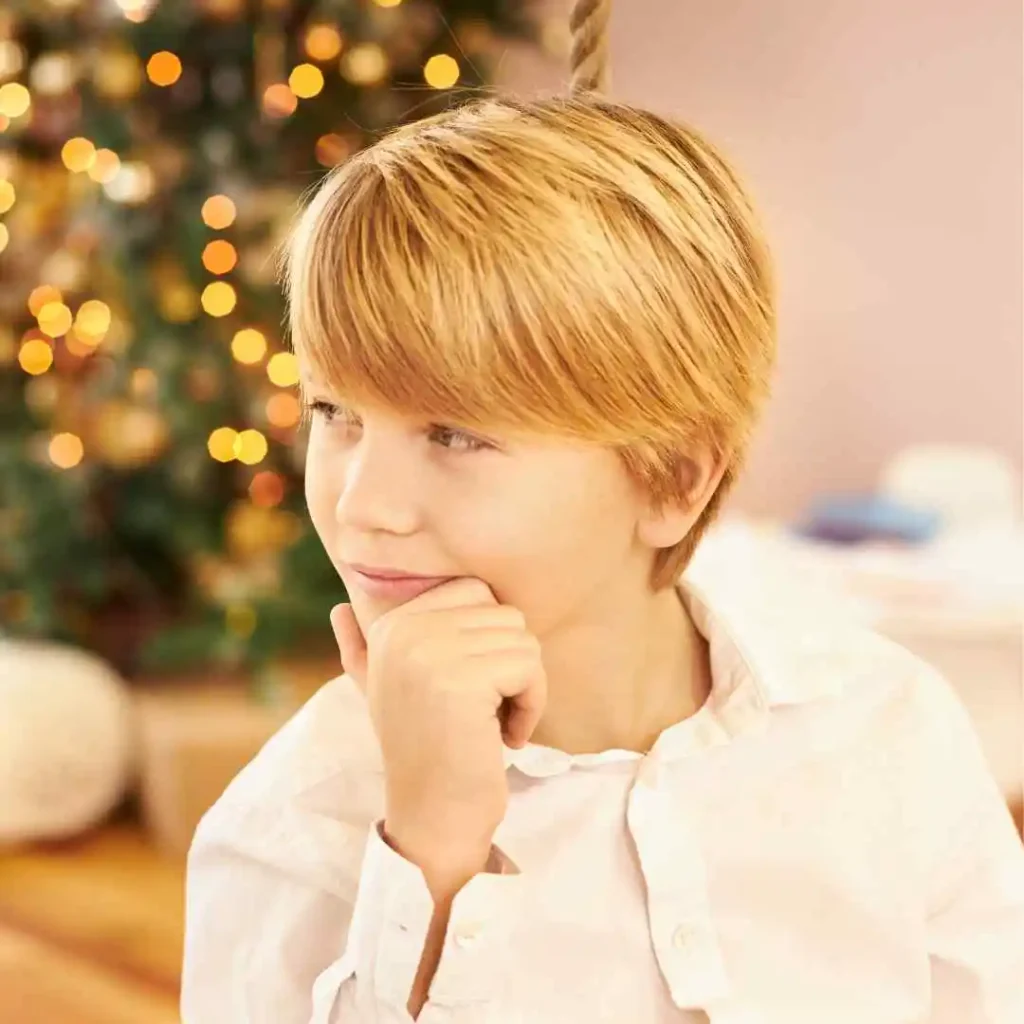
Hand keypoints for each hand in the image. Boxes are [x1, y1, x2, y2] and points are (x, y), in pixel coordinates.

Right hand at [331, 578, 546, 889]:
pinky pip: (529, 668)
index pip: (475, 591)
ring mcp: (429, 653)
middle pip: (505, 614)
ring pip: (523, 640)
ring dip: (525, 688)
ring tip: (495, 724)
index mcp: (390, 624)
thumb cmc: (420, 751)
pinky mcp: (461, 681)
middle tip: (489, 710)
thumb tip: (338, 609)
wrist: (431, 817)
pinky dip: (532, 705)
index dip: (490, 639)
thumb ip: (361, 649)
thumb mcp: (382, 692)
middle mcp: (403, 630)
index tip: (474, 687)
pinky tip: (506, 737)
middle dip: (513, 664)